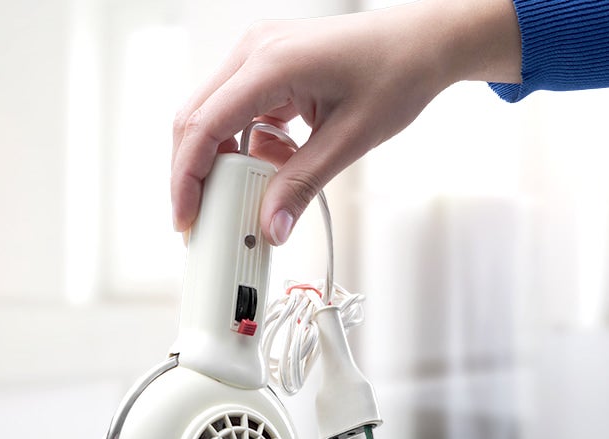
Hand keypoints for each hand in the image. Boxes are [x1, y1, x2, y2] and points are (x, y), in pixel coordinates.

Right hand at [171, 0, 520, 244]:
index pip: (203, 126)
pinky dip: (248, 144)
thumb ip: (302, 185)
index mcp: (271, 63)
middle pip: (195, 120)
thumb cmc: (397, 73)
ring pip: (213, 116)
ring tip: (256, 190)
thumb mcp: (350, 140)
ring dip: (225, 160)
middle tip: (202, 219)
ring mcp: (257, 54)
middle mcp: (254, 50)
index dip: (186, 178)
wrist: (423, 42)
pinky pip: (237, 111)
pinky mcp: (266, 64)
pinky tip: (279, 160)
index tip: (186, 218)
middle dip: (195, 175)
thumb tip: (271, 227)